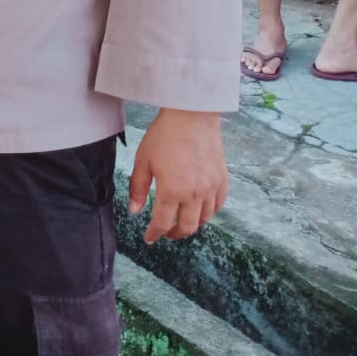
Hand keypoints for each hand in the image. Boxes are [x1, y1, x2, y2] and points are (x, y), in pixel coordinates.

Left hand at [128, 109, 227, 243]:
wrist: (191, 117)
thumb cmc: (163, 136)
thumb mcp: (143, 161)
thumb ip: (138, 188)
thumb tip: (134, 211)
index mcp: (172, 190)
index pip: (163, 222)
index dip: (154, 233)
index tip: (149, 238)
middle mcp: (194, 194)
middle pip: (187, 227)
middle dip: (174, 234)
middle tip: (165, 233)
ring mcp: (211, 188)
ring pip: (205, 219)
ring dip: (192, 225)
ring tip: (181, 222)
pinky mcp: (222, 180)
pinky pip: (218, 205)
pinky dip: (209, 213)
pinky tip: (200, 211)